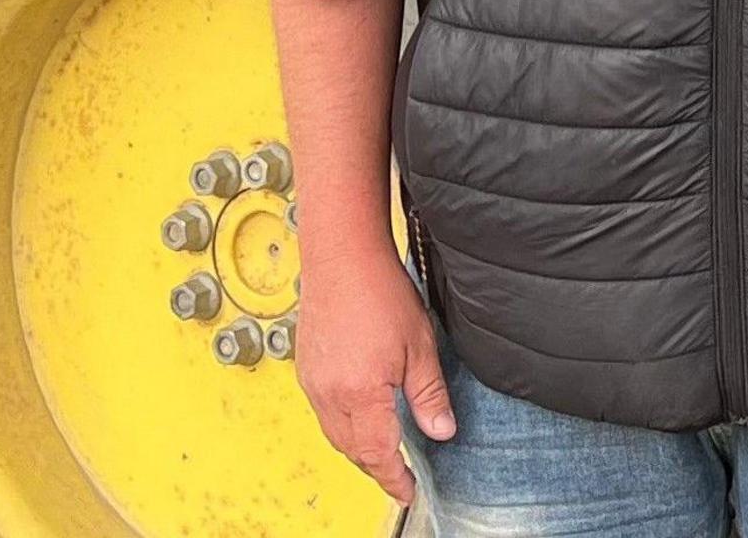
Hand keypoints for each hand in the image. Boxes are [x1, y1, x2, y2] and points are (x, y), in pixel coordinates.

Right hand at [291, 244, 455, 503]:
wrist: (341, 255)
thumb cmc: (379, 291)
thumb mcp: (420, 346)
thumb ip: (429, 394)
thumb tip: (441, 431)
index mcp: (360, 394)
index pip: (377, 454)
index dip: (394, 478)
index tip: (408, 491)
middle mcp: (329, 394)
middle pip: (352, 450)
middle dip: (376, 467)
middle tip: (400, 474)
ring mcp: (313, 381)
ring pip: (334, 434)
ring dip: (358, 448)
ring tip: (383, 450)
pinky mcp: (306, 367)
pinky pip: (323, 412)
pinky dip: (342, 424)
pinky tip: (359, 415)